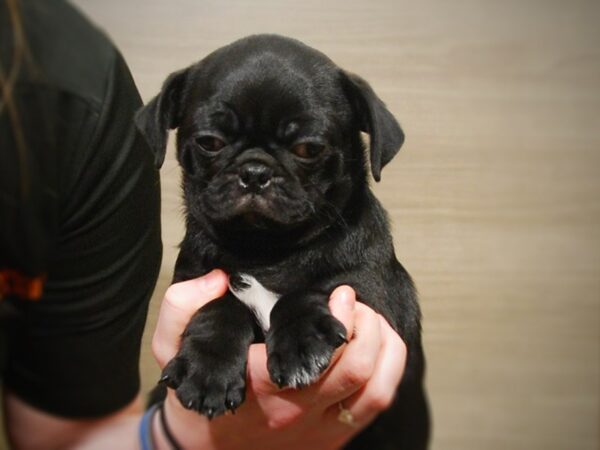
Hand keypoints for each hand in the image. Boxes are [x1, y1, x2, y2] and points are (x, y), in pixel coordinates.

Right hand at [152, 270, 406, 449]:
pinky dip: (388, 372)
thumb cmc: (194, 391)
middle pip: (353, 370)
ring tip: (370, 321)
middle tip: (354, 302)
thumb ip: (182, 307)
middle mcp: (293, 411)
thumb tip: (218, 278)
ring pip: (374, 391)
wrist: (202, 448)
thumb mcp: (170, 347)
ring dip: (384, 348)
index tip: (338, 294)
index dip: (337, 320)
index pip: (311, 357)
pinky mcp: (332, 438)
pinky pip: (374, 407)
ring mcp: (317, 430)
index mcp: (258, 385)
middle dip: (366, 325)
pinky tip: (378, 347)